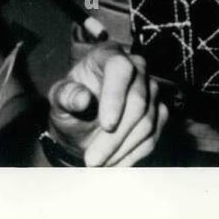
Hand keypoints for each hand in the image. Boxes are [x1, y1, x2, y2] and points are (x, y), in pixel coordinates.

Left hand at [46, 45, 167, 166]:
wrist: (82, 121)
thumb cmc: (70, 104)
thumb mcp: (59, 99)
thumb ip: (66, 96)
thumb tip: (83, 99)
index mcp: (108, 55)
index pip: (120, 68)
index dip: (116, 96)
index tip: (106, 125)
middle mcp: (136, 67)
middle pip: (138, 101)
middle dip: (115, 136)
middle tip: (92, 160)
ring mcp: (151, 90)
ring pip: (148, 122)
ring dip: (122, 149)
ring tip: (98, 164)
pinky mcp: (159, 112)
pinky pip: (153, 136)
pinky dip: (132, 155)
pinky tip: (113, 164)